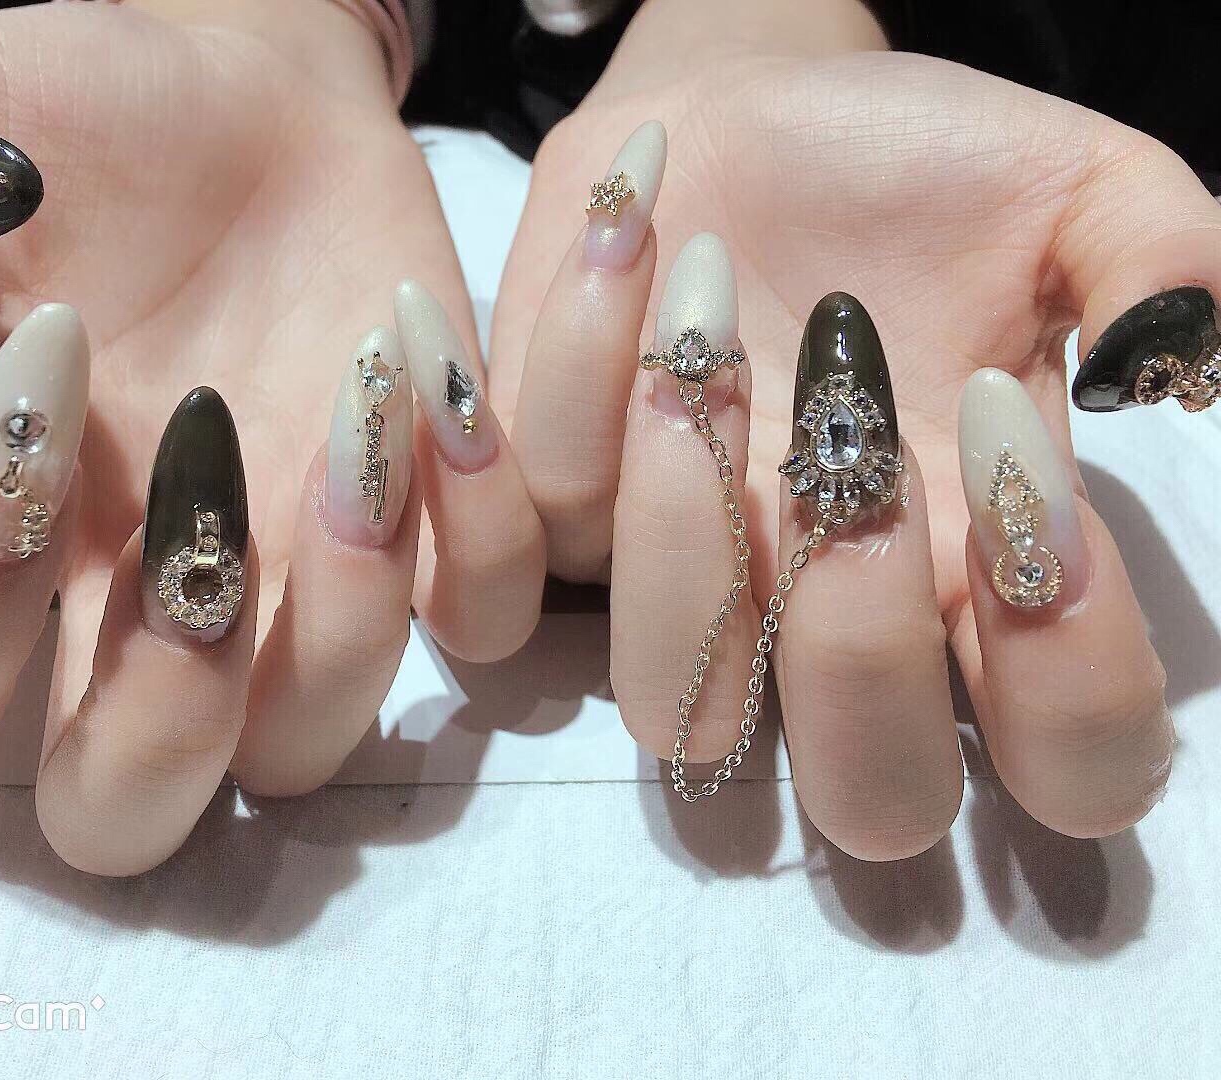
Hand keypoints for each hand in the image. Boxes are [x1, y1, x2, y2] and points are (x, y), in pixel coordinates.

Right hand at [0, 0, 544, 874]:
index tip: (40, 373)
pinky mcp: (425, 536)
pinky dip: (478, 539)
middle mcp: (134, 603)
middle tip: (192, 531)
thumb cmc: (84, 122)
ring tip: (355, 416)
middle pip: (119, 815)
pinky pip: (474, 627)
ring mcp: (292, 587)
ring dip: (342, 617)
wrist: (253, 96)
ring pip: (303, 753)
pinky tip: (437, 391)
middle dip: (158, 719)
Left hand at [491, 0, 1191, 858]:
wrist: (745, 116)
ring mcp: (684, 582)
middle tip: (867, 470)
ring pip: (666, 709)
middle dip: (866, 655)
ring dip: (688, 535)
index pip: (1071, 763)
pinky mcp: (553, 516)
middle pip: (869, 803)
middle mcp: (830, 615)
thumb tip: (1162, 360)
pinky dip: (574, 389)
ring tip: (708, 345)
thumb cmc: (915, 172)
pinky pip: (517, 558)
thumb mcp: (1069, 191)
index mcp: (978, 568)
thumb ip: (1152, 263)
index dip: (1072, 683)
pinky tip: (636, 243)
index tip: (1022, 468)